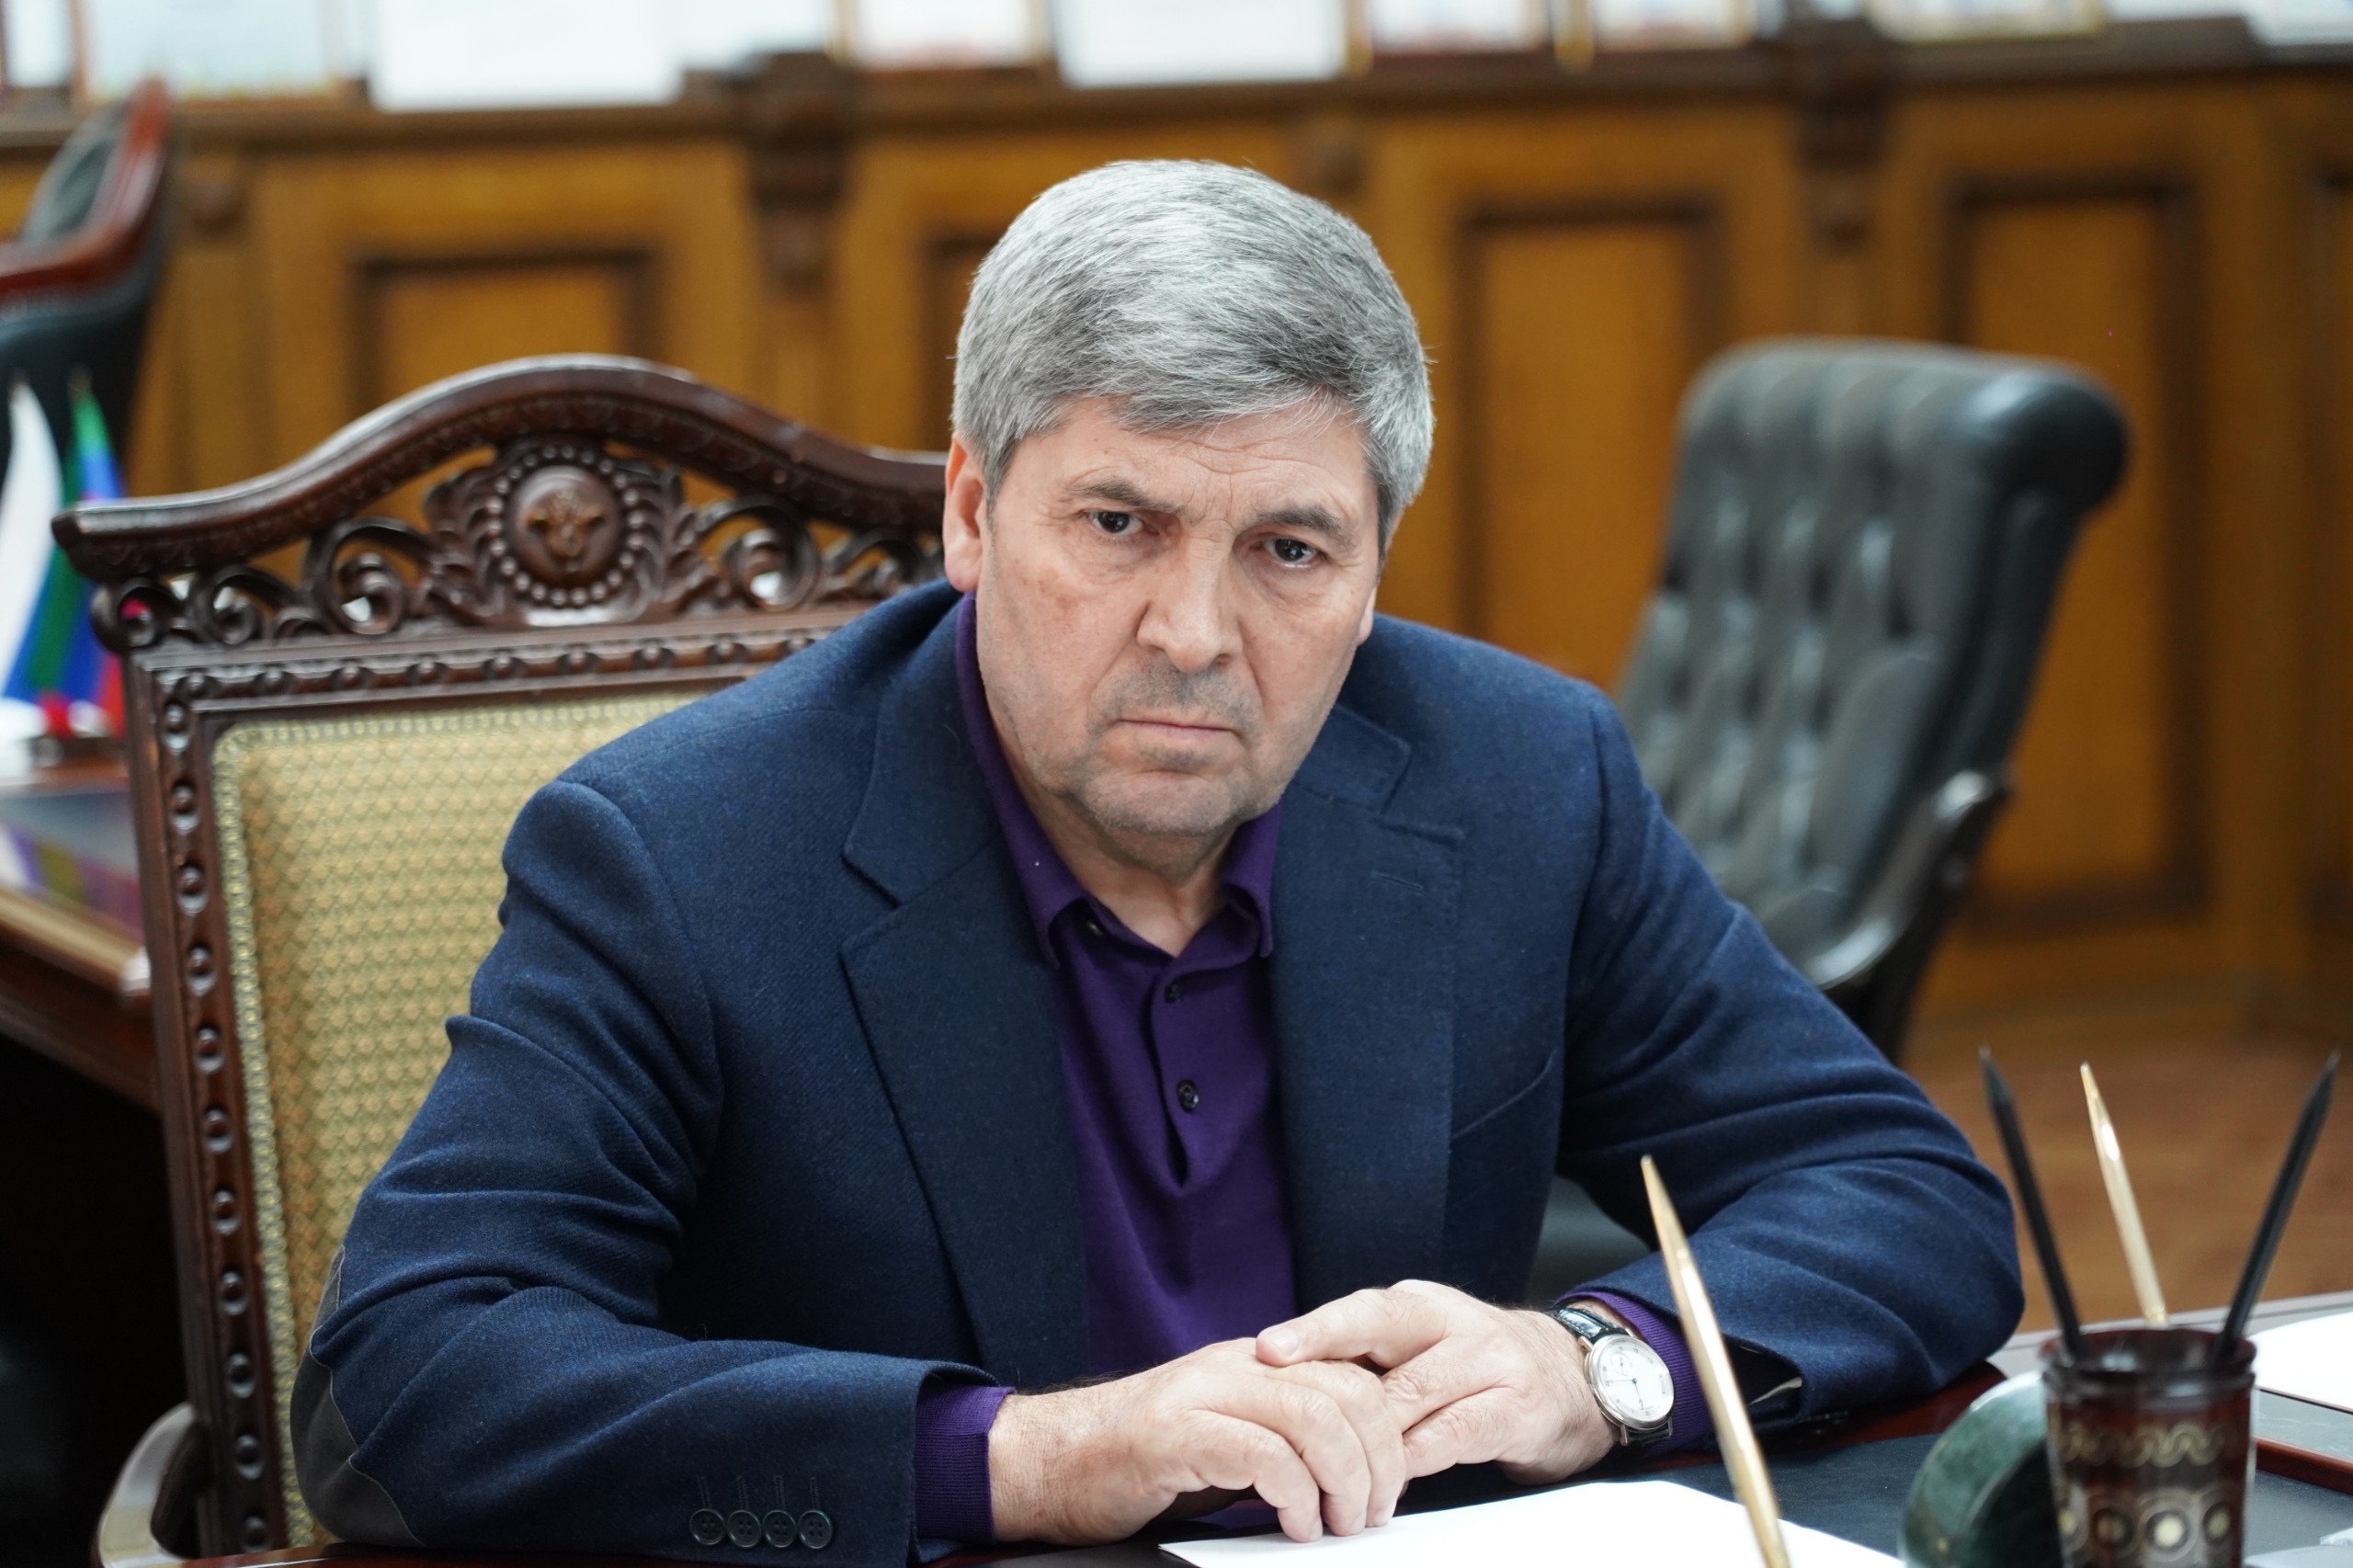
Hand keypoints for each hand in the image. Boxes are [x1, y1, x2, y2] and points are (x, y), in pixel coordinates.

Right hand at [986, 1337, 1406, 1544]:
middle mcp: (1233, 1365)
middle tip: (1373, 1511)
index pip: (1352, 1372)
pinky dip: (1294, 1494)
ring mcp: (1202, 1394)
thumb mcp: (1223, 1441)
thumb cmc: (1133, 1464)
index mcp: (1252, 1364)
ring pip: (1315, 1417)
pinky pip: (1262, 1453)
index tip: (1391, 1483)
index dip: (1388, 1430)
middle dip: (1380, 1458)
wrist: (1044, 1463)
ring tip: (1340, 1523)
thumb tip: (1352, 1473)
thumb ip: (1280, 1439)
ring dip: (1345, 1480)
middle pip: (1348, 1391)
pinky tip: (1293, 1523)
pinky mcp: (1173, 1434)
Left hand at [1255, 1280, 1615, 1484]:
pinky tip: (1389, 1478)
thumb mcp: (1422, 1348)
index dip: (1314, 1329)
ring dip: (1367, 1432)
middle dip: (1328, 1366)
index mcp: (1421, 1306)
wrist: (1572, 1378)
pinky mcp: (1518, 1407)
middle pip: (1384, 1338)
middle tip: (1285, 1394)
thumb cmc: (1473, 1366)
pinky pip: (1455, 1433)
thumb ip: (1367, 1360)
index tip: (1267, 1348)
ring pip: (1413, 1394)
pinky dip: (1416, 1458)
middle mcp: (1454, 1323)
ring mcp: (1491, 1362)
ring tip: (1325, 1459)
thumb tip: (1284, 1382)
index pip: (1361, 1310)